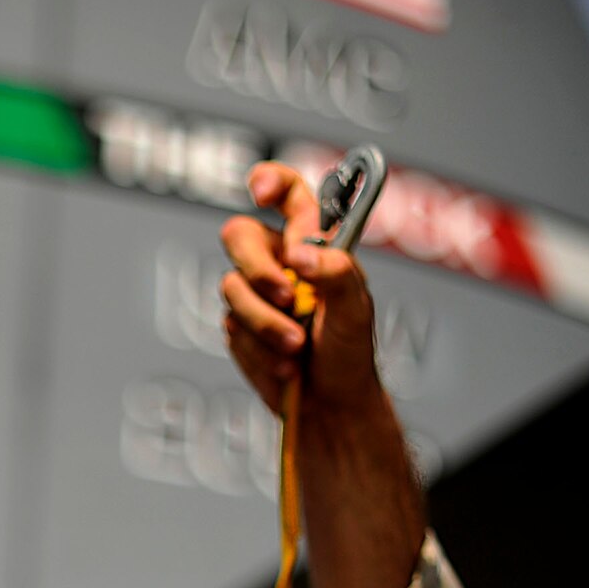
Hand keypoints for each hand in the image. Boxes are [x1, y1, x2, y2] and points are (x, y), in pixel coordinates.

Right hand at [218, 162, 385, 419]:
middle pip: (239, 235)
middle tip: (285, 296)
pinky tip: (284, 364)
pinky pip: (232, 327)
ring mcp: (253, 295)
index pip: (288, 194)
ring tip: (296, 348)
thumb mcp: (356, 311)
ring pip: (232, 289)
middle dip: (257, 267)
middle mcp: (278, 262)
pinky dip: (258, 348)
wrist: (328, 406)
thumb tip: (302, 255)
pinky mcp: (237, 327)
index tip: (260, 191)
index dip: (271, 181)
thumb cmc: (350, 354)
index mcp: (313, 244)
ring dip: (265, 323)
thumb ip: (337, 274)